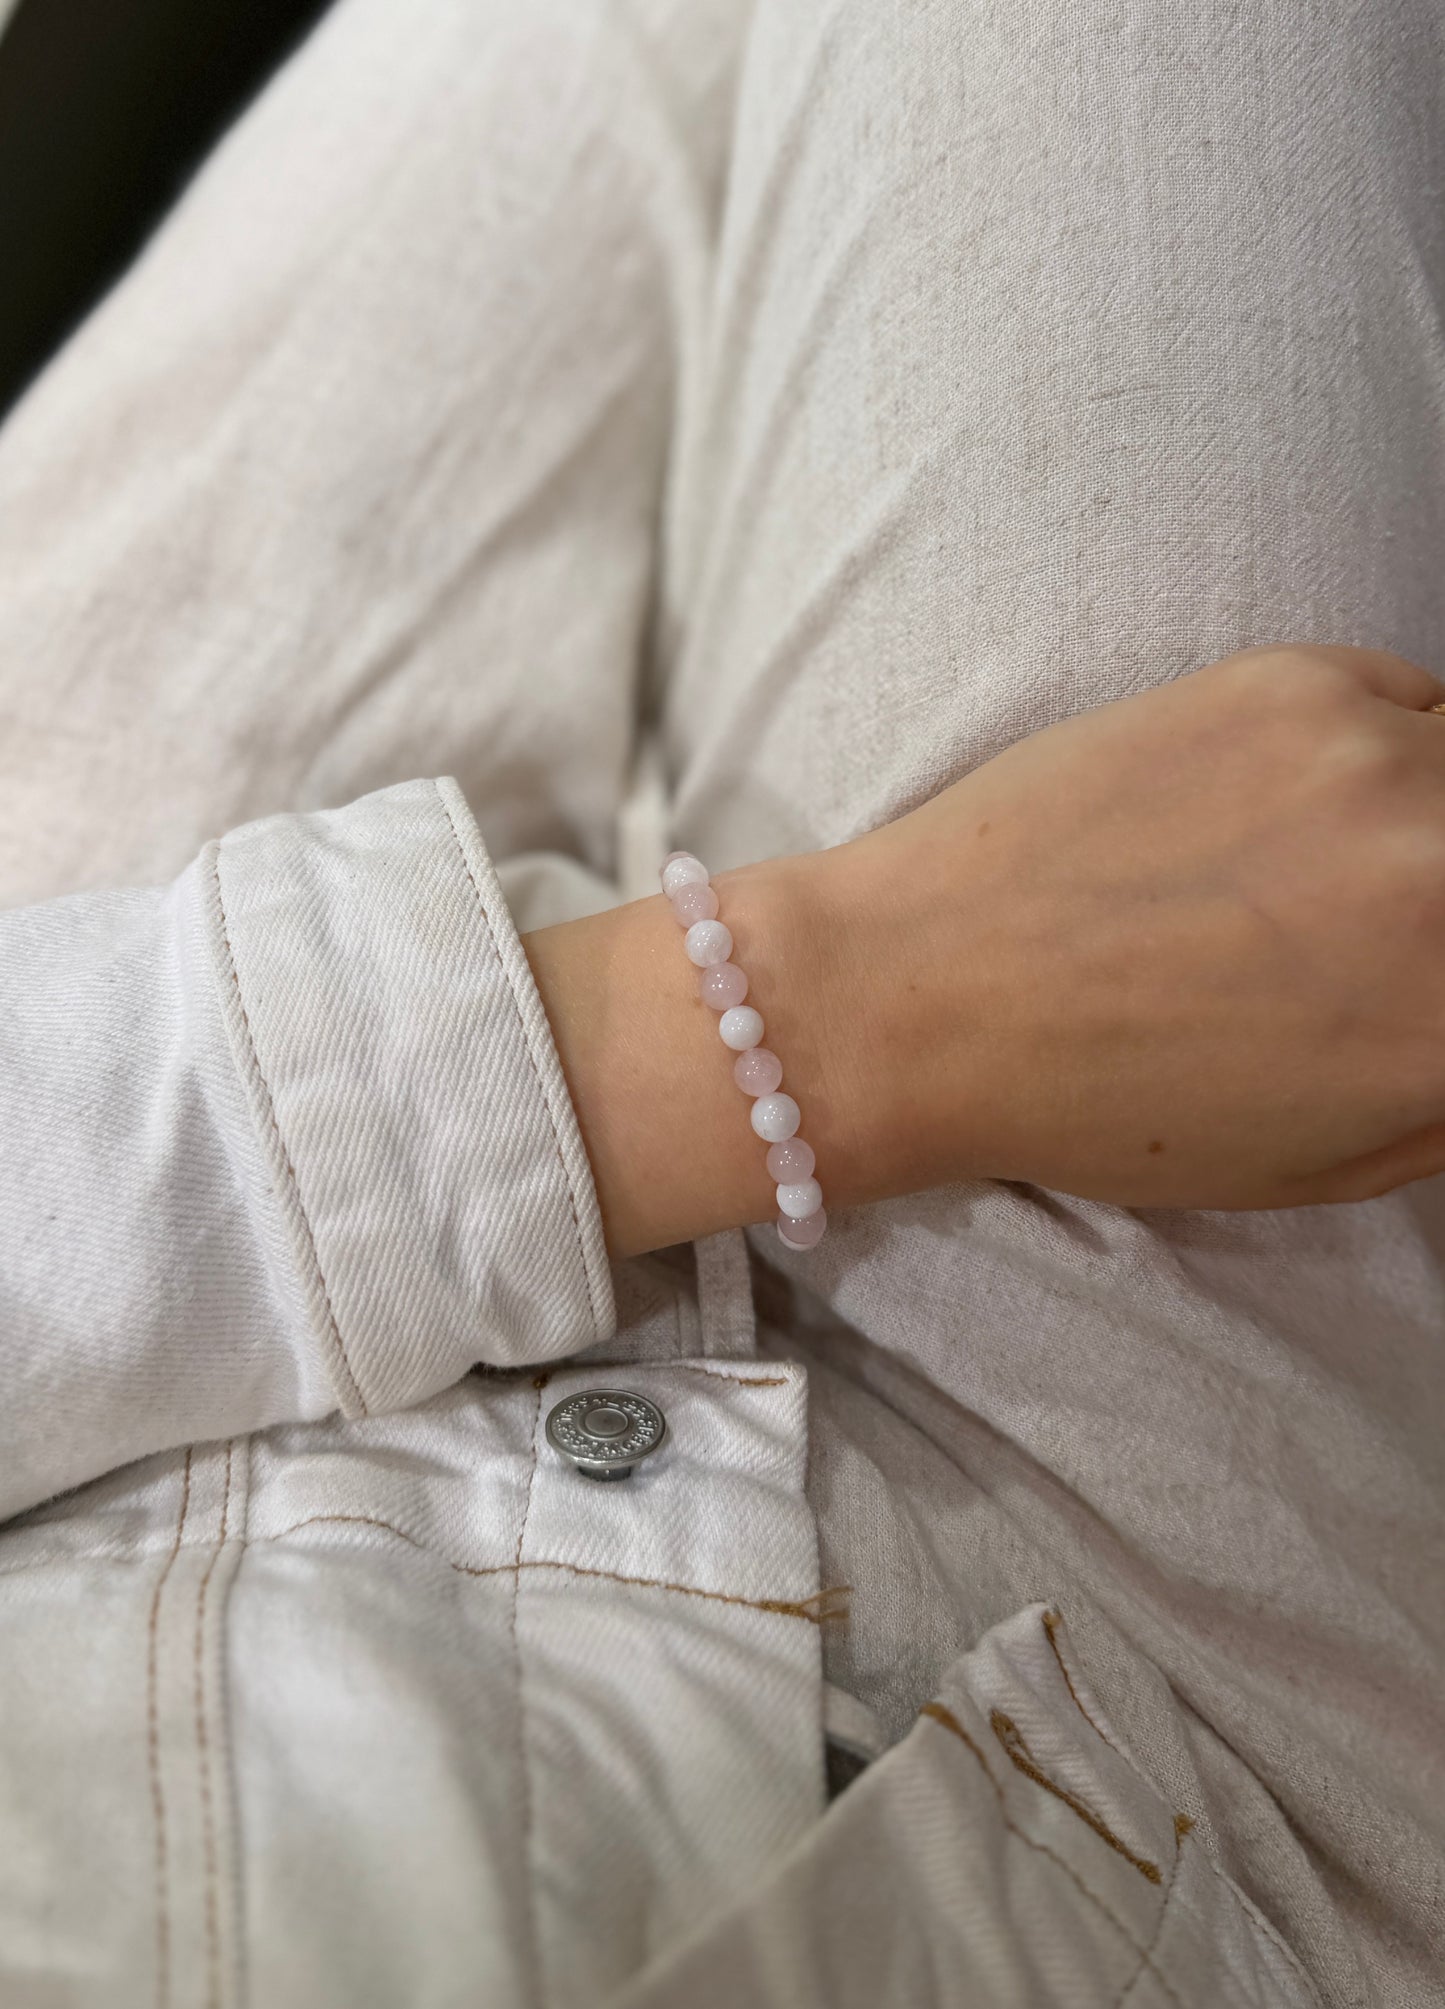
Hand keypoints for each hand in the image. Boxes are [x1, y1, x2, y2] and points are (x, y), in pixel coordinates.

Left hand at [822, 644, 1444, 1210]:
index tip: (1428, 970)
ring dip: (1434, 816)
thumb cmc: (1108, 1103)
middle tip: (1393, 921)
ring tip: (1346, 869)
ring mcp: (1377, 764)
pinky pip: (1410, 701)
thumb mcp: (1333, 1156)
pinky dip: (1382, 750)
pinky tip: (1287, 806)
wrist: (917, 992)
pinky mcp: (1294, 680)